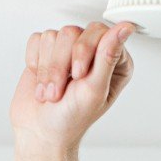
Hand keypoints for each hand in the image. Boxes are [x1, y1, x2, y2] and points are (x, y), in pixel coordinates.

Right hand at [9, 21, 136, 150]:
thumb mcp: (94, 90)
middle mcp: (92, 52)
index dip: (83, 51)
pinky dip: (36, 63)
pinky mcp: (46, 52)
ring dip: (47, 69)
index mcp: (113, 60)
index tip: (77, 76)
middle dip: (60, 65)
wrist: (41, 132)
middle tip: (60, 90)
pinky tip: (41, 81)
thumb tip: (125, 28)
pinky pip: (37, 40)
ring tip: (50, 92)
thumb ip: (109, 57)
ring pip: (53, 36)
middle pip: (71, 32)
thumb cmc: (71, 119)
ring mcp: (68, 51)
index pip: (99, 32)